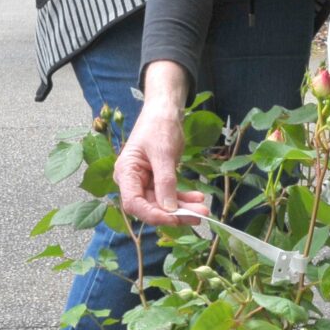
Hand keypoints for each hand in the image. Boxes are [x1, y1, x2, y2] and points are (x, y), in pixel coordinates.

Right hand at [114, 61, 209, 225]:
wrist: (165, 111)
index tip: (175, 218)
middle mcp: (133, 181)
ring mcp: (145, 181)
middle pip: (150, 206)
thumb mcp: (163, 153)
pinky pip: (170, 194)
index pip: (133, 203)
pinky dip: (183, 198)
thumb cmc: (159, 126)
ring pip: (163, 203)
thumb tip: (169, 209)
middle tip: (199, 216)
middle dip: (175, 213)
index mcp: (126, 173)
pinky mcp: (158, 179)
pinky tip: (198, 198)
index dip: (153, 214)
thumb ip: (165, 181)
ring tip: (204, 209)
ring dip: (183, 208)